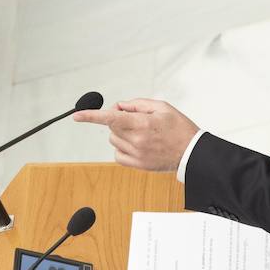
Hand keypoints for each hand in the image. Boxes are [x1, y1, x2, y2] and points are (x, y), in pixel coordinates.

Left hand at [70, 98, 198, 171]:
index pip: (111, 118)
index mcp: (142, 123)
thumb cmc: (179, 127)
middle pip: (111, 127)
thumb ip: (137, 104)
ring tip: (140, 133)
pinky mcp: (138, 165)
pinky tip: (136, 145)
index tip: (76, 115)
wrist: (192, 153)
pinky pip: (117, 155)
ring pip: (113, 140)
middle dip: (117, 120)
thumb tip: (118, 106)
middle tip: (135, 119)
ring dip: (120, 134)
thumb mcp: (162, 107)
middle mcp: (137, 140)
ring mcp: (137, 154)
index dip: (91, 116)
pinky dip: (122, 147)